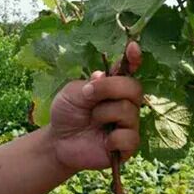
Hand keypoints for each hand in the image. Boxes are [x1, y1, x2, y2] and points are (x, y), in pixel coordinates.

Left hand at [49, 43, 143, 172]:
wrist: (58, 142)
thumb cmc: (68, 113)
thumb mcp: (72, 93)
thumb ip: (90, 84)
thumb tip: (103, 76)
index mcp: (114, 87)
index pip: (130, 70)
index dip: (133, 58)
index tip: (133, 47)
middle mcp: (126, 103)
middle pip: (135, 88)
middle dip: (111, 88)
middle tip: (89, 95)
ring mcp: (129, 124)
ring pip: (128, 112)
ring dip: (104, 114)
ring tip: (92, 122)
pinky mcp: (128, 146)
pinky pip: (129, 137)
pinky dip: (113, 139)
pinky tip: (103, 142)